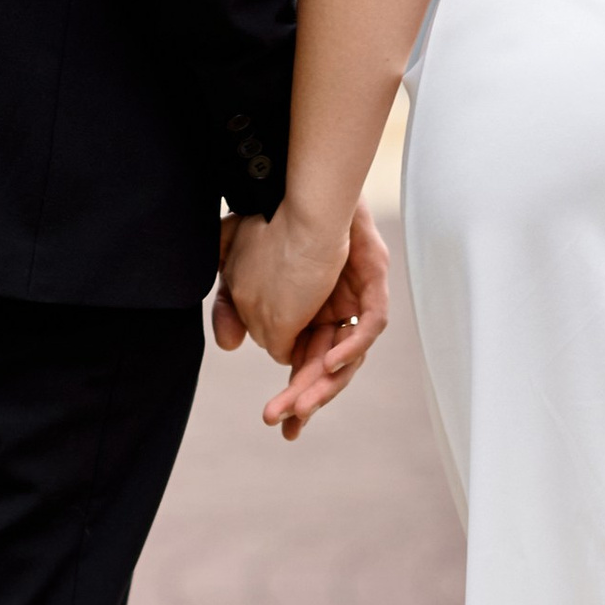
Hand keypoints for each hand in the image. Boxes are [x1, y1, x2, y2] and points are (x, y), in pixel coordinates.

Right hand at [215, 200, 389, 440]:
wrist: (291, 180)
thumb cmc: (267, 221)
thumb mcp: (232, 270)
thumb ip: (230, 308)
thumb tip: (230, 344)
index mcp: (307, 316)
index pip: (302, 366)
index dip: (292, 396)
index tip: (274, 420)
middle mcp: (334, 312)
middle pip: (325, 368)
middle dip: (302, 399)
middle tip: (282, 424)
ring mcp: (356, 298)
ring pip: (347, 354)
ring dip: (323, 383)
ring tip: (300, 405)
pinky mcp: (374, 281)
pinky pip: (369, 323)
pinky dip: (351, 346)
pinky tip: (330, 363)